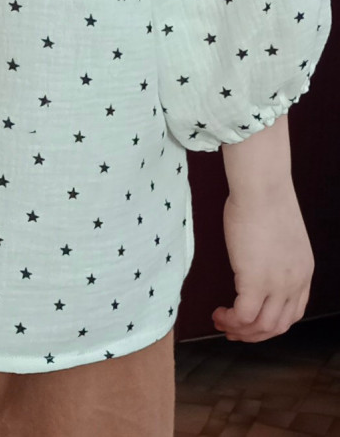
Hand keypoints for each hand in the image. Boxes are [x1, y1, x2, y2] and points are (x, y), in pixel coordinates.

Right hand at [212, 183, 312, 341]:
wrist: (262, 188)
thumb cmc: (265, 198)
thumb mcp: (280, 234)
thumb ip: (273, 255)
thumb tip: (255, 261)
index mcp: (303, 271)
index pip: (293, 312)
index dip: (271, 322)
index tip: (252, 321)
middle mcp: (295, 283)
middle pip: (278, 326)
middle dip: (254, 334)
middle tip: (234, 330)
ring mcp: (277, 285)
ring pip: (262, 327)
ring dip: (240, 330)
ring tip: (222, 321)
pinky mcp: (255, 281)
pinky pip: (243, 316)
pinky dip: (230, 320)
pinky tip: (219, 313)